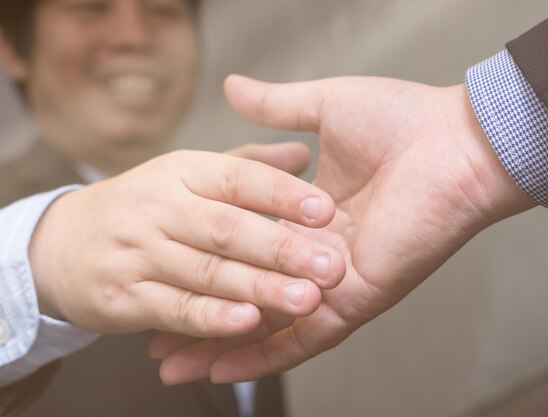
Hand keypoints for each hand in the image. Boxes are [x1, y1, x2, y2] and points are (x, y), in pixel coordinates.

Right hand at [29, 145, 345, 336]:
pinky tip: (248, 324)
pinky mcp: (124, 297)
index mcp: (181, 171)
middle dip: (281, 249)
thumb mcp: (188, 173)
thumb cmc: (144, 204)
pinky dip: (211, 319)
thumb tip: (303, 154)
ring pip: (207, 273)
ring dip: (258, 289)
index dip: (281, 193)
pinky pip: (175, 309)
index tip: (326, 208)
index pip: (237, 177)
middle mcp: (159, 208)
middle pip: (226, 229)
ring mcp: (139, 253)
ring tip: (306, 300)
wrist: (61, 242)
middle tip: (330, 266)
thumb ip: (247, 165)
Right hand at [152, 76, 535, 383]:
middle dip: (203, 317)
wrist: (456, 142)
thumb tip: (234, 88)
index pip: (247, 249)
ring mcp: (336, 282)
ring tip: (171, 366)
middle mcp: (319, 256)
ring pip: (270, 325)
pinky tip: (219, 367)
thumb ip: (277, 109)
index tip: (164, 273)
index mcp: (311, 215)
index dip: (207, 264)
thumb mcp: (324, 108)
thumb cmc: (402, 121)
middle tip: (157, 340)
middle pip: (251, 294)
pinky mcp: (356, 299)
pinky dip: (263, 355)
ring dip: (220, 346)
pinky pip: (305, 337)